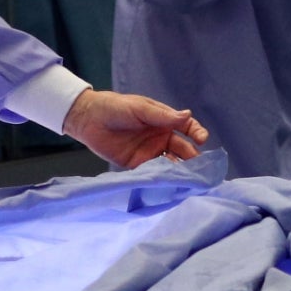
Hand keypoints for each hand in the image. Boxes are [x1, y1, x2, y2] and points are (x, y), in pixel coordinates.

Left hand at [63, 89, 209, 168]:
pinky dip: (162, 178)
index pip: (187, 128)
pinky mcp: (137, 165)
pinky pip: (154, 172)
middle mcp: (161, 138)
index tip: (202, 139)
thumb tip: (188, 115)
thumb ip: (163, 116)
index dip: (197, 133)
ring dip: (180, 170)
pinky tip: (168, 182)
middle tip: (200, 167)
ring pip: (171, 163)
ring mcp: (150, 152)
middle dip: (193, 158)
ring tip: (188, 179)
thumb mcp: (140, 108)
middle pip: (183, 149)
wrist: (88, 119)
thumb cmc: (115, 107)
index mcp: (164, 121)